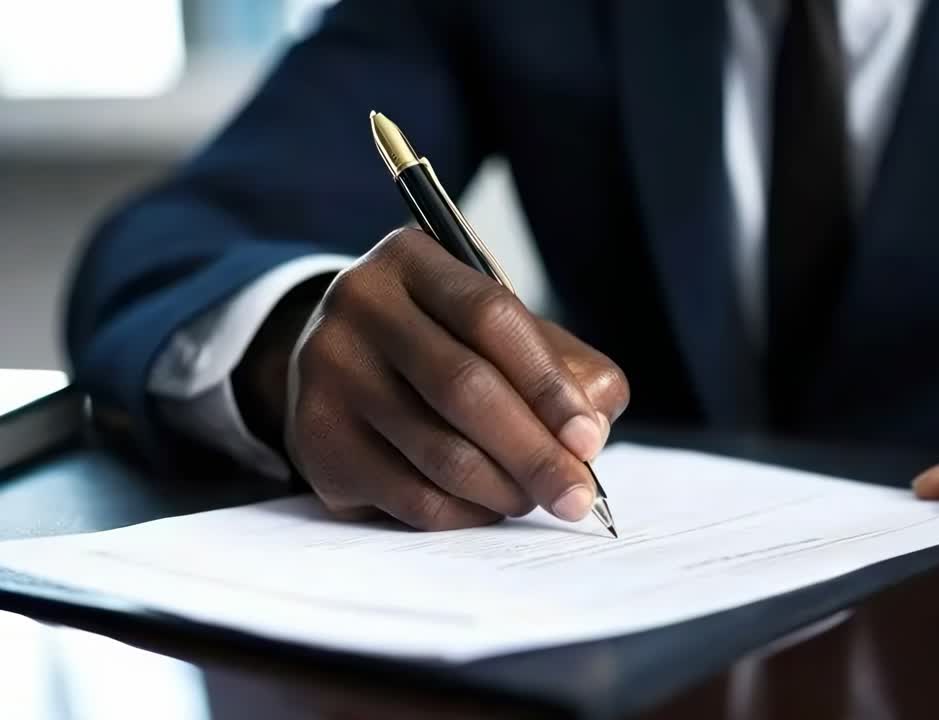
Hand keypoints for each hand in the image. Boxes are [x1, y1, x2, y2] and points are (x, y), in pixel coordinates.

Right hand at [239, 227, 628, 529]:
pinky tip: (488, 507)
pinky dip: (465, 513)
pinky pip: (409, 496)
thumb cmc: (445, 346)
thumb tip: (590, 433)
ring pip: (438, 452)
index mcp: (411, 260)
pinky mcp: (317, 440)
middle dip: (534, 452)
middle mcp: (358, 305)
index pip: (490, 317)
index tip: (588, 438)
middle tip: (577, 496)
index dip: (547, 383)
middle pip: (463, 387)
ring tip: (536, 498)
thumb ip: (564, 367)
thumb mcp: (503, 333)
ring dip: (505, 489)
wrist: (342, 366)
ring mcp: (327, 373)